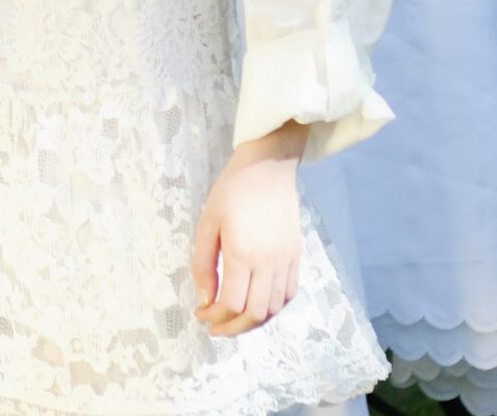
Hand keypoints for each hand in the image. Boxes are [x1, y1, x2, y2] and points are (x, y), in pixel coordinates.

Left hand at [190, 124, 305, 336]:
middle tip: (214, 327)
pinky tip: (256, 304)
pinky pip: (288, 295)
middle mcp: (269, 263)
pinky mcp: (296, 256)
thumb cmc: (232, 191)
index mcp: (243, 253)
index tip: (200, 313)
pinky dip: (272, 308)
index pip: (231, 304)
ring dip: (252, 321)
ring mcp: (286, 261)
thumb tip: (205, 299)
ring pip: (273, 309)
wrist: (268, 168)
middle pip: (254, 314)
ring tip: (233, 319)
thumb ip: (203, 264)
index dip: (213, 316)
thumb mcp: (208, 223)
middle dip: (232, 328)